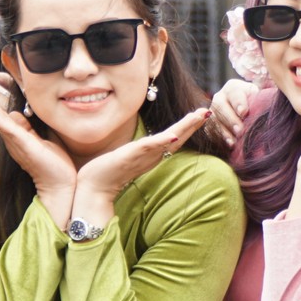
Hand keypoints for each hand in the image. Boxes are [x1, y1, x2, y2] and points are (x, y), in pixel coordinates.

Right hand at [0, 75, 77, 217]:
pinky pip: (9, 131)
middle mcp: (11, 136)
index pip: (0, 109)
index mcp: (16, 132)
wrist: (59, 185)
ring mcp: (16, 141)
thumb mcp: (40, 137)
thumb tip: (18, 112)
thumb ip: (29, 125)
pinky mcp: (24, 146)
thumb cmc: (52, 163)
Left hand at [70, 106, 212, 223]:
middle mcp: (150, 157)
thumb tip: (146, 144)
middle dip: (193, 125)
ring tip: (198, 117)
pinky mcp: (129, 157)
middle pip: (177, 139)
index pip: (175, 139)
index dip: (189, 128)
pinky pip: (148, 148)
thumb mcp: (127, 159)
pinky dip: (161, 141)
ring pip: (167, 141)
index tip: (202, 114)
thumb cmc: (107, 173)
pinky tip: (172, 135)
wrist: (92, 189)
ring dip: (184, 129)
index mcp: (151, 156)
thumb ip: (139, 152)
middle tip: (208, 112)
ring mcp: (141, 158)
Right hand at [208, 78, 260, 145]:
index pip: (234, 93)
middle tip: (240, 130)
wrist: (249, 116)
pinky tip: (230, 144)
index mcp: (233, 88)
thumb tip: (270, 102)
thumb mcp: (261, 99)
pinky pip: (211, 130)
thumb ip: (264, 98)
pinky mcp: (210, 124)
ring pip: (214, 119)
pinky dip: (221, 137)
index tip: (244, 112)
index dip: (238, 103)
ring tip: (235, 141)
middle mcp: (220, 97)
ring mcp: (213, 111)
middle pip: (220, 106)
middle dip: (231, 119)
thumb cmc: (258, 105)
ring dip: (225, 130)